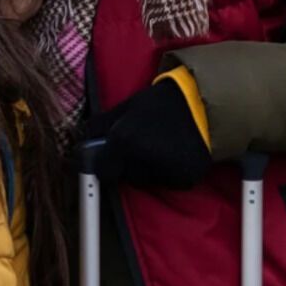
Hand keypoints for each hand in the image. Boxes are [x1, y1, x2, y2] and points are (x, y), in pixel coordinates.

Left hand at [86, 80, 212, 188]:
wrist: (202, 103)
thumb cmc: (159, 103)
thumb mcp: (125, 108)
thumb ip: (100, 126)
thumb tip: (83, 142)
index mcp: (123, 142)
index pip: (104, 172)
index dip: (106, 165)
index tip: (110, 160)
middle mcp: (142, 160)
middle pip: (125, 177)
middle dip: (128, 165)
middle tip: (141, 145)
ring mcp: (165, 172)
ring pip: (147, 180)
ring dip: (148, 170)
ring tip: (160, 147)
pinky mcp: (185, 180)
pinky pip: (168, 182)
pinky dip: (168, 173)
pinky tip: (174, 154)